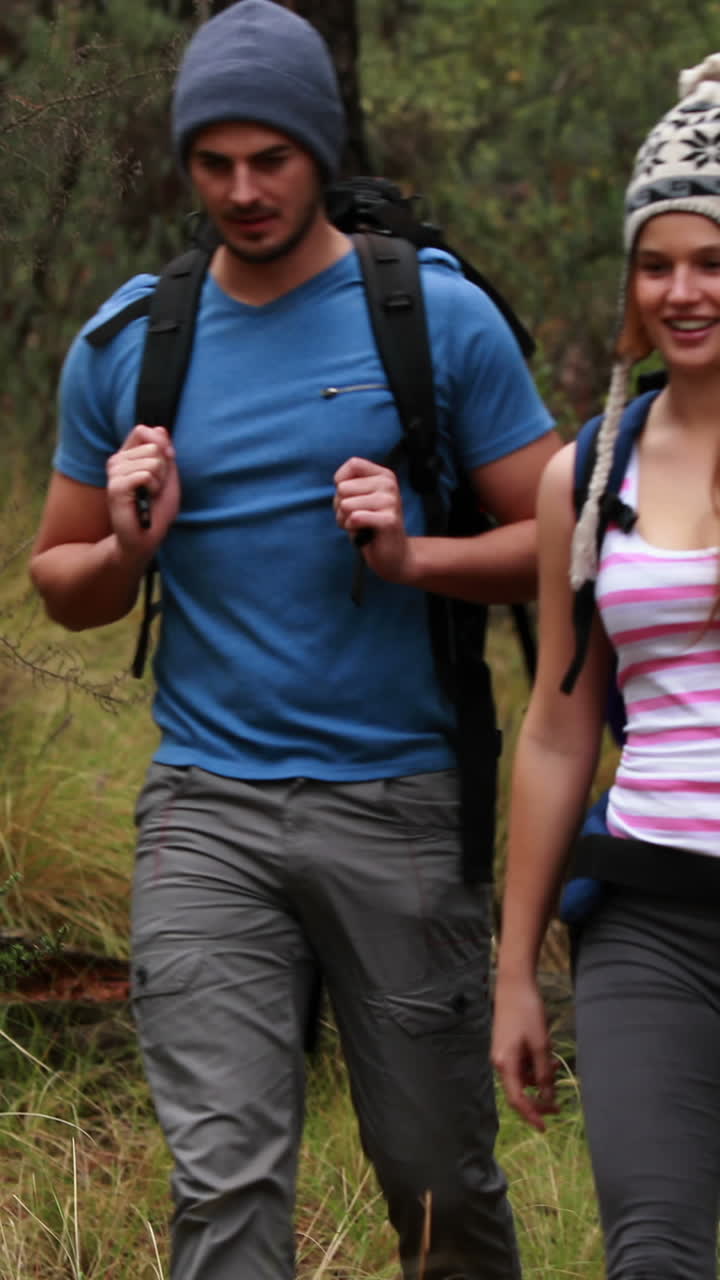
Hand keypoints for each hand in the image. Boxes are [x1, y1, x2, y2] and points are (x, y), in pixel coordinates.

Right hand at [106, 425, 179, 556]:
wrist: (145, 539)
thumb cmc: (156, 511)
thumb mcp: (167, 477)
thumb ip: (164, 453)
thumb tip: (160, 428)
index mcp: (128, 456)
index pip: (142, 430)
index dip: (161, 441)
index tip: (170, 458)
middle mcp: (117, 462)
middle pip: (152, 446)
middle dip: (163, 469)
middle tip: (154, 488)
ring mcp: (114, 473)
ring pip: (151, 461)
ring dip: (158, 482)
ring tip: (149, 496)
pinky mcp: (116, 487)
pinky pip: (146, 475)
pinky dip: (153, 488)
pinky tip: (146, 500)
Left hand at [333, 457, 416, 583]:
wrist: (393, 555)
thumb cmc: (369, 525)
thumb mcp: (357, 499)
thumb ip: (348, 485)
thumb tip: (340, 486)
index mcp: (384, 475)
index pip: (353, 464)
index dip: (341, 481)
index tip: (348, 496)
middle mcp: (389, 484)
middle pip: (343, 487)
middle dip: (340, 506)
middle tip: (356, 517)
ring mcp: (391, 501)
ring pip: (345, 504)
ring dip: (345, 519)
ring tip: (360, 525)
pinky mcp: (389, 520)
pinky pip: (354, 518)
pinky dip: (352, 529)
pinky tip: (364, 533)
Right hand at [491, 975, 557, 1131]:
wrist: (514, 985)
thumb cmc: (527, 1012)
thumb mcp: (540, 1044)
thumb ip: (544, 1072)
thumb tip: (548, 1097)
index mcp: (505, 1063)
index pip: (517, 1100)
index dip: (531, 1115)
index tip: (545, 1127)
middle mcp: (500, 1062)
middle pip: (519, 1091)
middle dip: (539, 1098)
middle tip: (558, 1105)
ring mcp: (502, 1054)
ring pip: (523, 1078)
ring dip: (540, 1079)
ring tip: (556, 1065)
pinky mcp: (507, 1046)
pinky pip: (522, 1065)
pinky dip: (535, 1067)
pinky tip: (548, 1057)